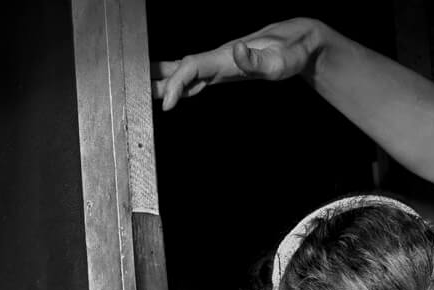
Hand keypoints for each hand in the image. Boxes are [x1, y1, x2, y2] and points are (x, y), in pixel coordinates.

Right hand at [152, 19, 322, 110]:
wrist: (299, 41)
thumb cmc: (291, 52)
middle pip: (182, 66)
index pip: (192, 66)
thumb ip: (255, 59)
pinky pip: (196, 78)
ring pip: (186, 71)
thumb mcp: (278, 61)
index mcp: (226, 56)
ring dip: (165, 81)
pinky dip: (181, 85)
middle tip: (134, 90)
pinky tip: (172, 93)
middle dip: (158, 78)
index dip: (177, 83)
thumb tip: (236, 49)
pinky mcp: (224, 71)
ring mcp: (220, 64)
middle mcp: (219, 58)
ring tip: (142, 90)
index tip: (166, 104)